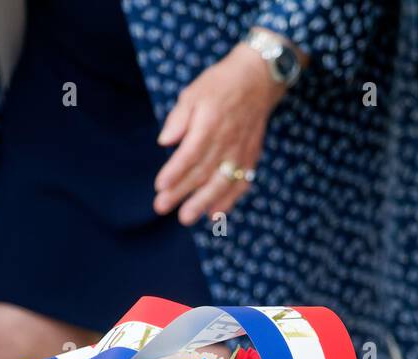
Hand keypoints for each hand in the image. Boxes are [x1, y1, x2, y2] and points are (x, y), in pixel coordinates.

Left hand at [154, 44, 286, 225]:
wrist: (258, 80)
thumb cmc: (219, 86)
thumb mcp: (194, 93)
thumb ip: (178, 119)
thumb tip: (164, 141)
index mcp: (211, 123)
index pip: (191, 153)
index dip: (175, 171)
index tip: (159, 186)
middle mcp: (227, 141)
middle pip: (202, 172)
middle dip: (181, 192)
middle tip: (161, 206)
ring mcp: (240, 152)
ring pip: (221, 183)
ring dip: (203, 202)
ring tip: (185, 217)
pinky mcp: (250, 158)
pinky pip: (240, 184)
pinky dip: (228, 201)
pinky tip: (214, 215)